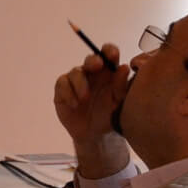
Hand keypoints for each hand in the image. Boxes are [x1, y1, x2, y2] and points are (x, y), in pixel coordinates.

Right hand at [54, 47, 131, 177]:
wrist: (94, 135)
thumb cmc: (108, 115)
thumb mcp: (118, 103)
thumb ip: (121, 86)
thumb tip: (124, 67)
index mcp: (107, 73)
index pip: (108, 55)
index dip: (109, 51)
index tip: (112, 55)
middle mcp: (91, 74)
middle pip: (91, 59)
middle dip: (93, 60)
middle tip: (97, 66)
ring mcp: (75, 80)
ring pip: (75, 72)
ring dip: (80, 83)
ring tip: (85, 98)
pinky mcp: (62, 90)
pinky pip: (62, 84)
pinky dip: (68, 93)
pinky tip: (75, 104)